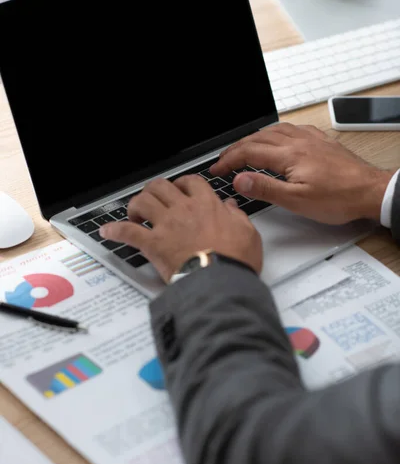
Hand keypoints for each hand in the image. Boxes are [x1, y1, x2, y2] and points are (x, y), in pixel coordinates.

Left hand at [99, 176, 262, 282]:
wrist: (221, 281)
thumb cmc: (235, 260)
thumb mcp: (248, 233)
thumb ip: (237, 216)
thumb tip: (231, 207)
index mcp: (207, 205)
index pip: (190, 182)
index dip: (182, 183)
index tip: (180, 190)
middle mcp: (183, 209)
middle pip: (160, 186)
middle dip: (154, 190)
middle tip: (153, 201)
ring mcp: (166, 225)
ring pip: (142, 201)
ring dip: (136, 205)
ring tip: (135, 213)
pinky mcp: (153, 244)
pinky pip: (127, 232)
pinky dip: (115, 231)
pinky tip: (108, 231)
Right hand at [210, 123, 394, 224]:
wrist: (370, 191)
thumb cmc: (339, 198)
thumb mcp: (298, 201)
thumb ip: (266, 188)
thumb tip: (240, 179)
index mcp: (289, 156)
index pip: (249, 153)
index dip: (229, 161)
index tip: (217, 170)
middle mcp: (299, 142)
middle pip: (258, 139)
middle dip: (236, 149)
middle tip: (224, 161)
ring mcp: (311, 140)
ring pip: (274, 130)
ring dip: (254, 138)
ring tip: (243, 147)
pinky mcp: (321, 142)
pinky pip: (293, 129)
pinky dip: (276, 132)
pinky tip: (278, 137)